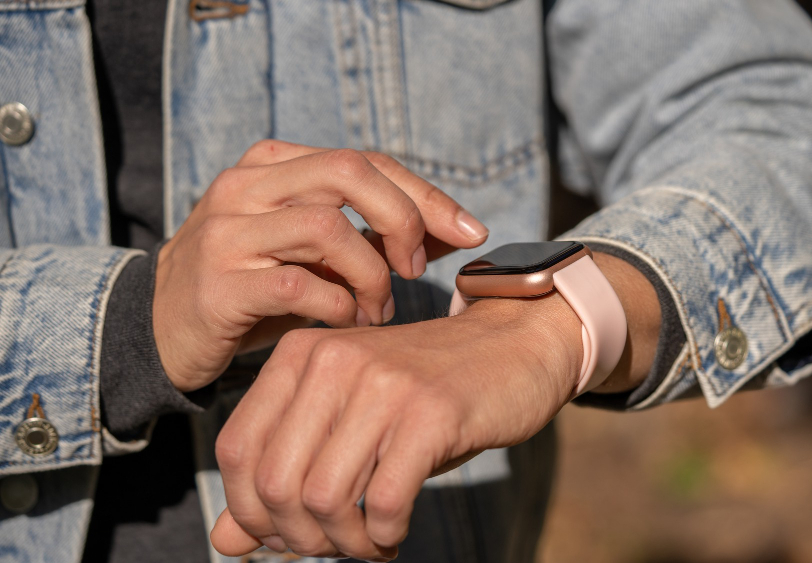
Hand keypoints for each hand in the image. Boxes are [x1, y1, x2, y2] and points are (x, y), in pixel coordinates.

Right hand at [154, 140, 488, 391]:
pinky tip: (347, 324)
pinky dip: (339, 306)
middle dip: (403, 219)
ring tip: (378, 310)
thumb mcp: (316, 252)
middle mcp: (246, 185)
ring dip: (372, 275)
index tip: (472, 231)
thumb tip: (460, 231)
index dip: (425, 195)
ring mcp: (227, 231)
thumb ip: (377, 236)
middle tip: (418, 269)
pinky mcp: (218, 284)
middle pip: (348, 171)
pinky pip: (298, 285)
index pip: (365, 159)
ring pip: (327, 227)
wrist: (161, 330)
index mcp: (273, 164)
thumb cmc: (254, 286)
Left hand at [209, 293, 583, 559]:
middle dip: (297, 537)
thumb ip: (284, 473)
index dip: (247, 511)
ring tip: (367, 543)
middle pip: (276, 482)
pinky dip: (385, 534)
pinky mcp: (432, 413)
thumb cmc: (427, 390)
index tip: (282, 535)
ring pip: (325, 497)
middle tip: (330, 547)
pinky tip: (395, 532)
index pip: (235, 449)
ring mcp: (384, 385)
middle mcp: (334, 361)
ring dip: (344, 542)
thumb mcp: (348, 420)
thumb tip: (226, 544)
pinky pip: (386, 501)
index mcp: (302, 355)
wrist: (515, 345)